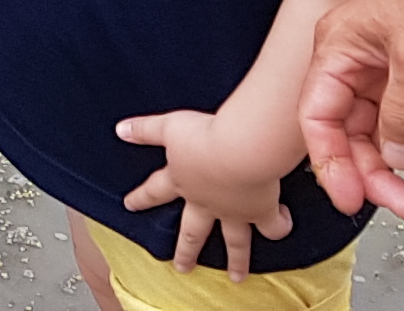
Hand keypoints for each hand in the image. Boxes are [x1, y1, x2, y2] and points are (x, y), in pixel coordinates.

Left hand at [116, 109, 295, 284]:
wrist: (239, 150)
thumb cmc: (206, 135)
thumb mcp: (169, 127)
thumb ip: (145, 130)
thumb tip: (121, 129)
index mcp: (182, 180)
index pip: (155, 191)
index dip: (142, 198)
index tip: (130, 206)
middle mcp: (207, 202)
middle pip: (193, 232)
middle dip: (186, 250)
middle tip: (183, 267)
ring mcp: (235, 212)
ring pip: (235, 242)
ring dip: (237, 260)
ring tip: (237, 276)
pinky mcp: (262, 212)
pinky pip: (272, 227)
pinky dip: (279, 227)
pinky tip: (282, 225)